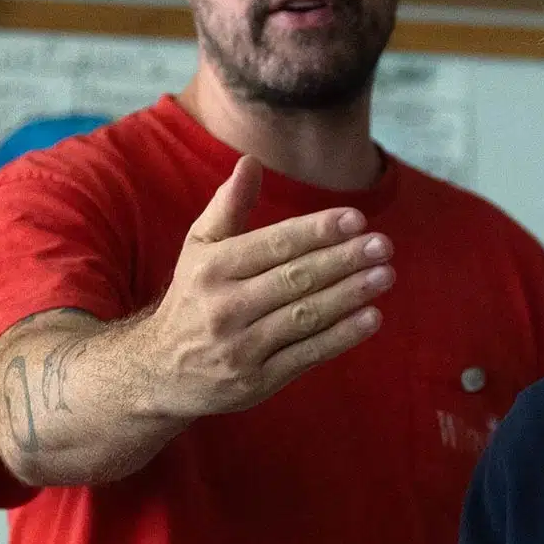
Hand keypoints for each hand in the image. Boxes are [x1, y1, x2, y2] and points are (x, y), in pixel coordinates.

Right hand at [140, 155, 394, 418]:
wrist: (159, 372)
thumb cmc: (192, 298)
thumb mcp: (199, 249)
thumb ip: (228, 206)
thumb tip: (251, 161)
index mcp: (212, 268)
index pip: (274, 244)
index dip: (317, 231)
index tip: (355, 219)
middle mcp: (224, 307)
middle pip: (295, 279)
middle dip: (343, 260)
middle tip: (382, 245)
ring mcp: (241, 348)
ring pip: (305, 316)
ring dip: (350, 295)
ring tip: (384, 275)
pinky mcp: (256, 382)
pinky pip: (306, 355)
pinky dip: (342, 337)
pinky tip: (371, 317)